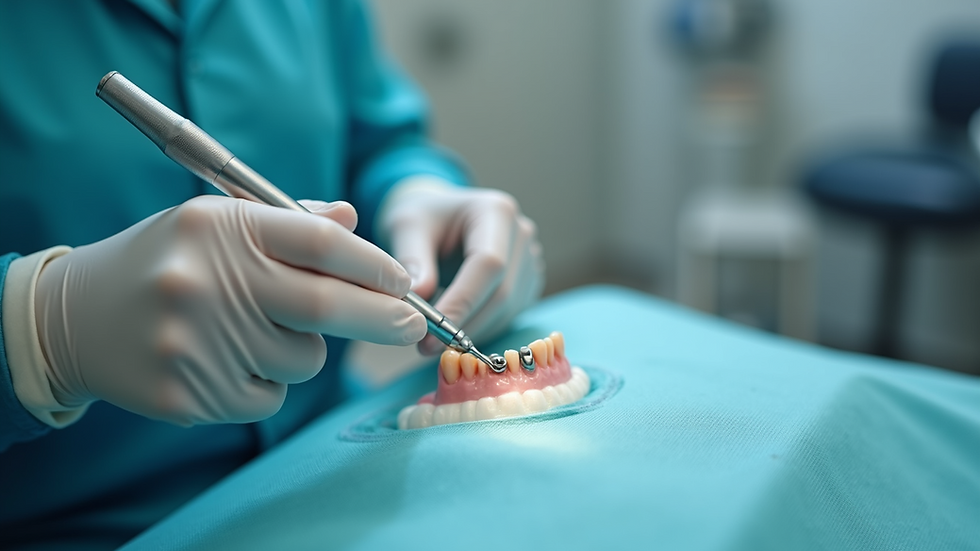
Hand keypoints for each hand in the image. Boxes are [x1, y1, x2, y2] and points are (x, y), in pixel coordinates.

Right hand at [34, 196, 425, 424]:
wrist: (75, 316)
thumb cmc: (167, 262)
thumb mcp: (216, 224)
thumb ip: (288, 223)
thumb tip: (352, 220)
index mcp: (219, 227)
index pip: (320, 243)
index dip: (374, 265)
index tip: (403, 282)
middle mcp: (207, 281)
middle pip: (327, 305)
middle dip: (383, 318)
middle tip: (410, 324)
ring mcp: (195, 342)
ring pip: (303, 360)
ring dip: (304, 351)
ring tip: (255, 332)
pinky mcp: (186, 394)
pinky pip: (269, 397)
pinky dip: (266, 385)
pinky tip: (226, 362)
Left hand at [378, 177, 544, 354]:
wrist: (437, 217)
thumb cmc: (422, 219)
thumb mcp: (406, 228)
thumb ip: (412, 260)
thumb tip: (418, 303)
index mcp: (496, 211)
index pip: (489, 265)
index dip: (463, 301)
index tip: (431, 330)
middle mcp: (521, 234)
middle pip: (503, 292)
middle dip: (465, 324)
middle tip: (425, 346)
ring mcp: (529, 260)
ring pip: (507, 311)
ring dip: (471, 332)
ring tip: (432, 340)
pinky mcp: (527, 283)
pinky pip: (508, 316)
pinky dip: (479, 329)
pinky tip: (452, 329)